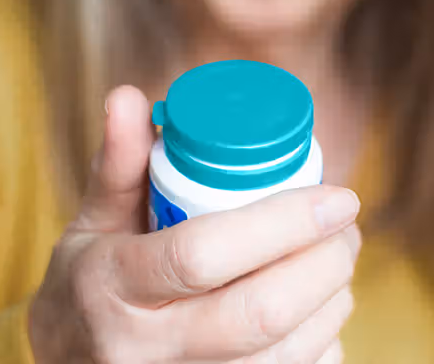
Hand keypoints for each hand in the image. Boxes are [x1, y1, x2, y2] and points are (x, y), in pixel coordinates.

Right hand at [28, 86, 359, 362]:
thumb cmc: (86, 287)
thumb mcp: (90, 225)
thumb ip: (118, 164)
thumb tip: (128, 95)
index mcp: (112, 287)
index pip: (201, 255)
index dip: (282, 223)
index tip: (337, 196)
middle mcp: (146, 349)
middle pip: (258, 315)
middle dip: (323, 264)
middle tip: (347, 227)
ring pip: (285, 356)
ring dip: (332, 301)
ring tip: (338, 259)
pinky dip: (322, 343)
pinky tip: (319, 311)